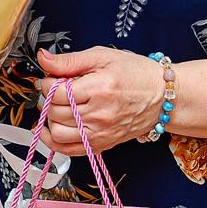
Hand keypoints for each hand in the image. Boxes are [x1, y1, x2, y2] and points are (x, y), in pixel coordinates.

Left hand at [36, 45, 165, 155]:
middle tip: (55, 90)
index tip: (52, 78)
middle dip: (48, 99)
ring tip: (57, 107)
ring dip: (50, 119)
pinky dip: (53, 142)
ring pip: (58, 133)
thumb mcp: (103, 57)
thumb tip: (44, 58)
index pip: (56, 92)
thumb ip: (70, 60)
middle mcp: (99, 114)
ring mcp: (101, 133)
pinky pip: (69, 150)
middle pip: (55, 112)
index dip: (48, 83)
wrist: (162, 97)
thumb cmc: (136, 74)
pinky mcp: (102, 144)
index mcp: (99, 88)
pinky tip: (50, 130)